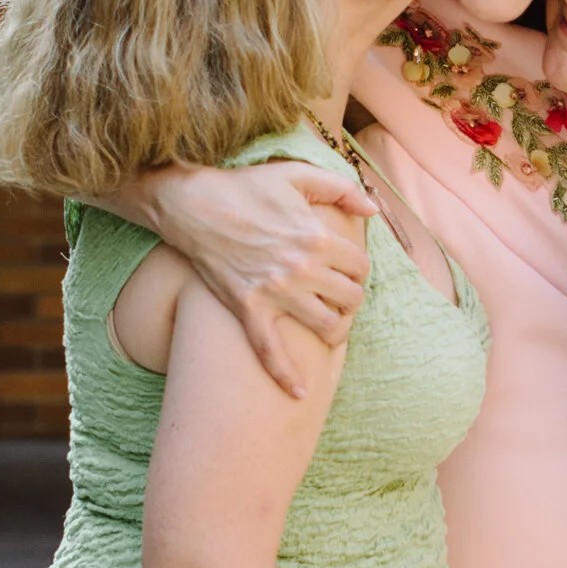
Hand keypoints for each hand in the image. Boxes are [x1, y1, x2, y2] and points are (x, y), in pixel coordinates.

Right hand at [120, 161, 375, 400]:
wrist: (193, 206)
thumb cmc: (246, 187)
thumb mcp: (297, 175)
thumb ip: (341, 188)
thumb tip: (373, 209)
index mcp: (317, 237)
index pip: (361, 266)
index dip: (359, 270)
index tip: (348, 270)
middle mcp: (301, 268)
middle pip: (350, 299)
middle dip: (351, 300)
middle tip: (339, 297)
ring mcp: (275, 292)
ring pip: (326, 327)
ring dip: (336, 332)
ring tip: (330, 328)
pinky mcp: (248, 309)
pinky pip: (270, 351)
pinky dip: (286, 375)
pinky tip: (300, 393)